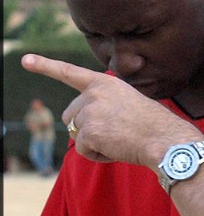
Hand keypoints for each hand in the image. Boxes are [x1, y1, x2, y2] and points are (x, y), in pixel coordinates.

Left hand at [21, 54, 203, 167]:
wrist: (165, 138)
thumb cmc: (154, 125)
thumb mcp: (129, 104)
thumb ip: (103, 107)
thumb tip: (79, 129)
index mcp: (105, 83)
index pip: (70, 73)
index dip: (46, 66)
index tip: (26, 60)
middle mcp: (93, 94)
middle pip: (70, 116)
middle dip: (85, 129)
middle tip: (115, 134)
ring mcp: (89, 112)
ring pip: (76, 135)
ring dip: (94, 143)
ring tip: (120, 140)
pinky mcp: (88, 132)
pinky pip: (83, 150)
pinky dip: (98, 155)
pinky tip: (118, 149)